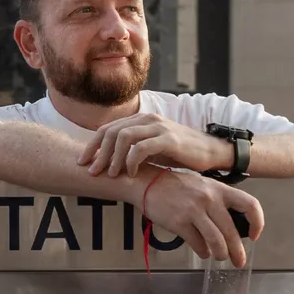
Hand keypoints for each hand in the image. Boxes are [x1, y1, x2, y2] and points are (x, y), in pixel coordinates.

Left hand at [77, 112, 230, 176]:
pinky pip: (141, 147)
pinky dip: (131, 161)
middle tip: (92, 171)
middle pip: (111, 132)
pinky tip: (130, 173)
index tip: (83, 162)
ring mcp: (158, 127)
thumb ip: (132, 150)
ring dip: (113, 158)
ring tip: (111, 174)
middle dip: (98, 153)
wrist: (210, 151)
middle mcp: (146, 119)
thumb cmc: (179, 152)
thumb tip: (107, 163)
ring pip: (123, 137)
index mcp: (140, 120)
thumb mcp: (151, 149)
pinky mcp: (169, 138)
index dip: (92, 146)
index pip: (107, 129)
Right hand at [139, 170, 263, 266]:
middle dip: (237, 250)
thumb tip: (230, 223)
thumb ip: (217, 200)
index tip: (254, 235)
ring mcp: (193, 210)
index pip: (249, 204)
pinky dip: (202, 251)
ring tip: (220, 257)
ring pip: (216, 240)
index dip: (257, 223)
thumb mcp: (201, 185)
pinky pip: (197, 243)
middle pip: (231, 230)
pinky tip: (203, 252)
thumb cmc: (173, 184)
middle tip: (239, 261)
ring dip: (220, 253)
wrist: (146, 183)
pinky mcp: (178, 222)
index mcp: (218, 189)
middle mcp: (209, 199)